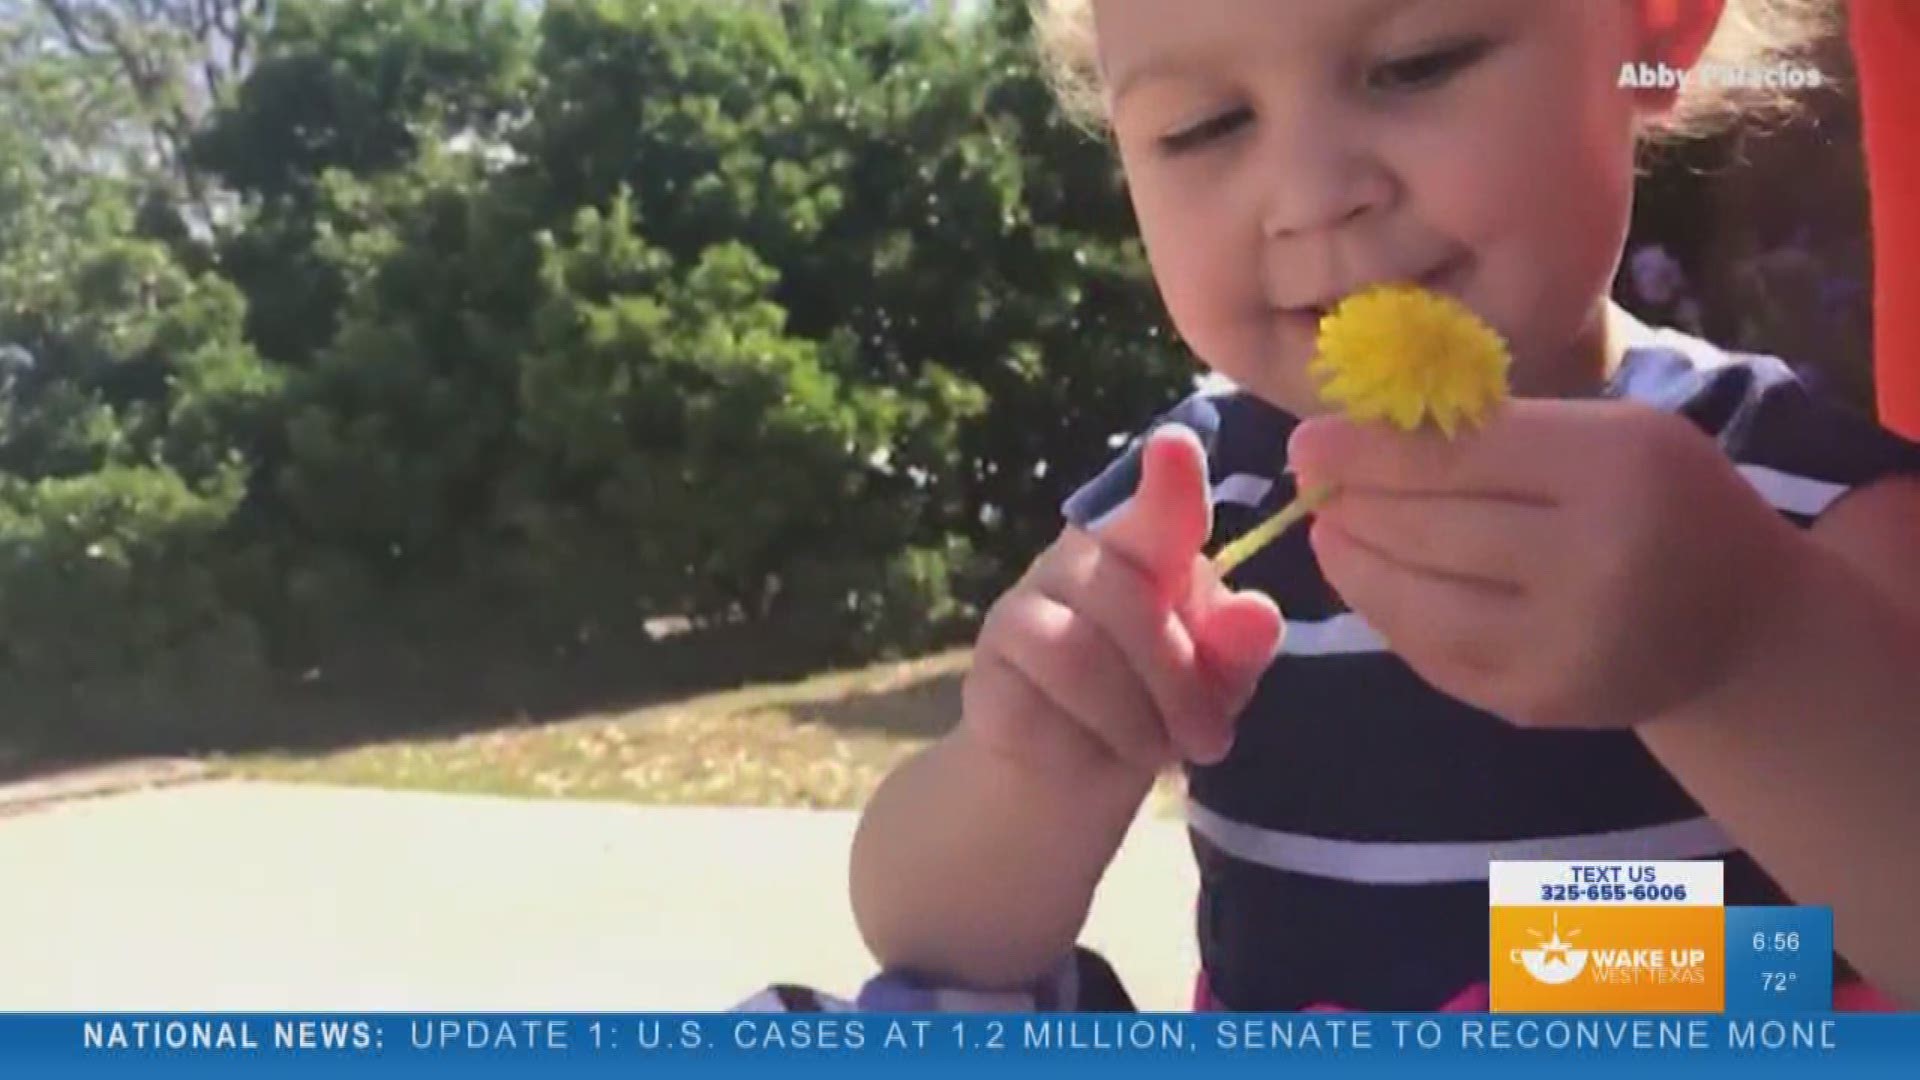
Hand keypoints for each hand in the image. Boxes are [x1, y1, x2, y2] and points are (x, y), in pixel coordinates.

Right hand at [960, 425, 1283, 779]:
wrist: (1066, 779)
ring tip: (1160, 753)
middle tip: (1211, 739)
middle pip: (1129, 600)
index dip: (1168, 484)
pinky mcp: (986, 674)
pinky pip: (1041, 704)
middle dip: (1180, 680)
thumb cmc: (1149, 707)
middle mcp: (1075, 564)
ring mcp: (1020, 612)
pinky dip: (1089, 742)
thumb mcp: (1212, 682)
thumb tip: (1261, 614)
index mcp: (1139, 550)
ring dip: (1136, 718)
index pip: (1156, 510)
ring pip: (1080, 654)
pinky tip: (1100, 756)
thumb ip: (1236, 646)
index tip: (1176, 448)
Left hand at [1288, 399, 1806, 728]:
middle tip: (1309, 483)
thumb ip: (1496, 433)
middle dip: (1354, 505)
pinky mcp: (1539, 704)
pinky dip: (1390, 614)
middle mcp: (1596, 563)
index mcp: (1616, 470)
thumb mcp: (1605, 434)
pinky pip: (1434, 655)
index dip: (1368, 452)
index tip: (1306, 442)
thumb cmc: (1657, 501)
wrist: (1741, 623)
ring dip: (1355, 565)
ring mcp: (1565, 647)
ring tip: (1329, 531)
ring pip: (1419, 604)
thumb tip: (1355, 437)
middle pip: (1430, 532)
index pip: (1458, 458)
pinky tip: (1370, 581)